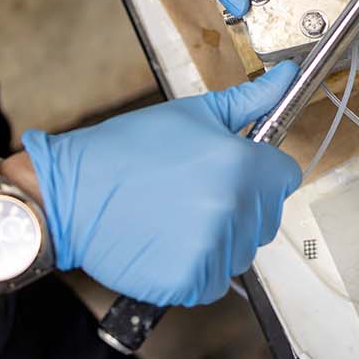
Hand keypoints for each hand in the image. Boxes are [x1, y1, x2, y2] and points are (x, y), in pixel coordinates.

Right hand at [21, 63, 301, 306]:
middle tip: (195, 193)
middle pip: (266, 218)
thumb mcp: (194, 114)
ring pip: (240, 252)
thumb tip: (288, 75)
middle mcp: (233, 210)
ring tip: (177, 217)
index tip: (235, 171)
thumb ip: (250, 101)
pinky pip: (211, 283)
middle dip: (241, 207)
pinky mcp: (187, 281)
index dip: (261, 173)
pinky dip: (194, 270)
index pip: (285, 178)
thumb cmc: (129, 150)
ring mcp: (211, 249)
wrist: (70, 193)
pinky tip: (166, 244)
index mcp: (242, 166)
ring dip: (218, 241)